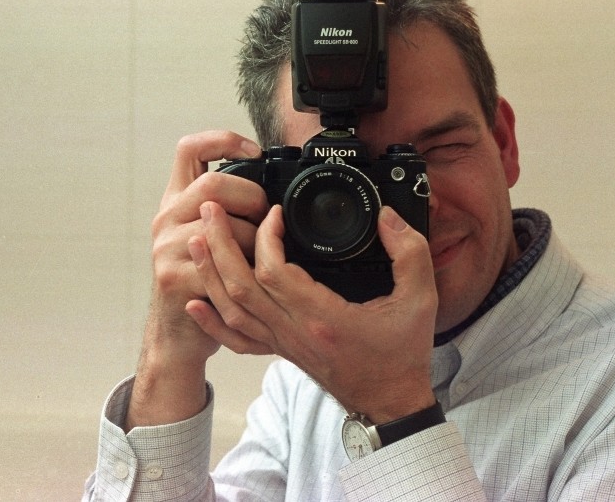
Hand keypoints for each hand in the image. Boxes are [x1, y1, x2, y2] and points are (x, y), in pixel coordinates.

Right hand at [126, 131, 267, 428]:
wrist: (178, 334)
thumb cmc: (202, 281)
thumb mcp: (207, 236)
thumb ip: (226, 209)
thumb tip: (271, 185)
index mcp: (176, 201)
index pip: (189, 149)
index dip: (223, 141)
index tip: (255, 152)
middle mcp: (166, 219)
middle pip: (212, 186)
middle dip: (251, 200)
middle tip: (266, 220)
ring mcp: (166, 248)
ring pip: (223, 227)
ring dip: (254, 242)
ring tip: (260, 257)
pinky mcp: (174, 277)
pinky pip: (222, 265)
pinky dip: (246, 270)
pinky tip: (252, 279)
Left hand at [188, 203, 437, 422]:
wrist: (391, 404)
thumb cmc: (402, 355)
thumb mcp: (420, 299)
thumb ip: (409, 251)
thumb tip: (388, 217)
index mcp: (322, 317)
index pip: (274, 272)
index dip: (266, 236)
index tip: (274, 212)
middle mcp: (294, 331)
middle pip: (239, 285)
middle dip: (220, 243)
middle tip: (211, 209)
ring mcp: (282, 343)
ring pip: (231, 308)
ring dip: (209, 272)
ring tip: (197, 239)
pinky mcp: (279, 350)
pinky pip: (235, 338)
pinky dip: (211, 320)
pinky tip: (194, 302)